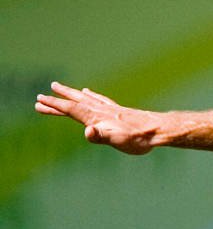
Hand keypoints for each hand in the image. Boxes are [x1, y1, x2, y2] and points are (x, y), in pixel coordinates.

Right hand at [34, 82, 162, 153]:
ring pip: (85, 98)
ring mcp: (109, 109)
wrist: (158, 131)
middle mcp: (100, 111)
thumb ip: (100, 136)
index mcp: (96, 118)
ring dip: (70, 93)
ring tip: (59, 87)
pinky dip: (91, 95)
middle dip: (57, 100)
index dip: (54, 106)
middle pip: (74, 102)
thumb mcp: (116, 140)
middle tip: (40, 97)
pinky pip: (100, 99)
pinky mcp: (119, 110)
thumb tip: (87, 132)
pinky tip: (88, 92)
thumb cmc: (137, 139)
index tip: (38, 101)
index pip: (70, 110)